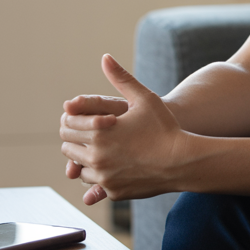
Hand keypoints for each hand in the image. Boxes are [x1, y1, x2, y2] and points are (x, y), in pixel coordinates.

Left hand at [60, 54, 188, 204]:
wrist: (182, 161)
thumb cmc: (165, 128)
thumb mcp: (144, 98)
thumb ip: (121, 77)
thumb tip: (105, 57)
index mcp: (98, 131)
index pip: (67, 124)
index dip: (72, 119)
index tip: (81, 118)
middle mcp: (96, 155)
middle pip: (67, 147)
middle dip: (75, 138)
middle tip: (89, 133)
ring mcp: (103, 176)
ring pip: (78, 168)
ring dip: (84, 158)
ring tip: (100, 148)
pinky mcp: (112, 192)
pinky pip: (93, 185)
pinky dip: (98, 175)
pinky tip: (112, 164)